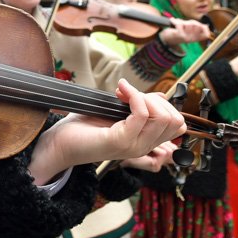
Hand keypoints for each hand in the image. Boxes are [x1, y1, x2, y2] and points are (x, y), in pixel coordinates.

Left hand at [28, 80, 185, 181]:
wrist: (59, 143)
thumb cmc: (84, 127)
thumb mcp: (117, 113)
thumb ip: (139, 106)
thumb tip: (160, 95)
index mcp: (145, 141)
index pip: (177, 124)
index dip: (162, 104)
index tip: (137, 95)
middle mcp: (144, 146)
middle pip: (174, 120)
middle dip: (155, 99)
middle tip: (128, 94)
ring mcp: (134, 146)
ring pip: (163, 117)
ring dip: (144, 96)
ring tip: (123, 93)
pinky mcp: (121, 142)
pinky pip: (142, 115)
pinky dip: (134, 96)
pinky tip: (120, 91)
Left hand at [159, 19, 210, 47]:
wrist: (165, 39)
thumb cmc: (178, 32)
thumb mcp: (189, 31)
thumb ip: (197, 27)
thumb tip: (206, 26)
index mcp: (195, 39)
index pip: (206, 35)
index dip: (205, 29)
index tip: (200, 26)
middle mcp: (191, 39)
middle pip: (196, 25)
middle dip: (190, 22)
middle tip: (185, 23)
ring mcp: (186, 37)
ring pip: (189, 24)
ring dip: (182, 21)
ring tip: (178, 23)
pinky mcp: (180, 35)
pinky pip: (180, 24)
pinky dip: (175, 20)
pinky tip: (172, 20)